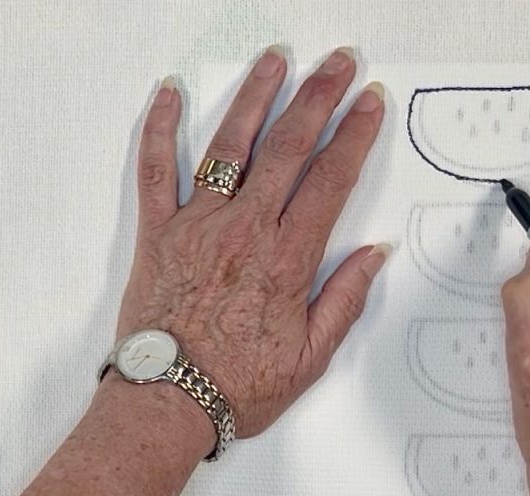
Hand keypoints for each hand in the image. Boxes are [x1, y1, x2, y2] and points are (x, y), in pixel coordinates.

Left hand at [114, 47, 387, 440]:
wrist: (167, 402)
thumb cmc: (238, 385)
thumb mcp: (311, 357)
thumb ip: (344, 299)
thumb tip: (374, 254)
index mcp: (286, 259)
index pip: (330, 180)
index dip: (355, 135)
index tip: (370, 102)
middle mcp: (244, 230)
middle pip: (288, 147)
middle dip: (318, 97)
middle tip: (339, 62)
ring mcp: (198, 224)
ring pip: (230, 145)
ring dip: (256, 96)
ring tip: (276, 59)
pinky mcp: (158, 231)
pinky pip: (155, 169)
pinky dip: (160, 127)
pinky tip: (171, 92)